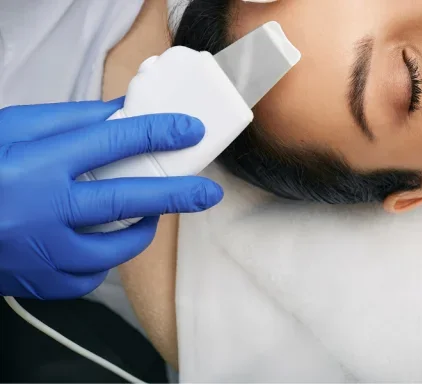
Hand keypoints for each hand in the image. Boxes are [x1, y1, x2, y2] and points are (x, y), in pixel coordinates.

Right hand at [0, 99, 223, 298]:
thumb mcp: (14, 130)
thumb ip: (71, 123)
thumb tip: (125, 115)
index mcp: (32, 165)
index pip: (110, 143)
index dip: (157, 133)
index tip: (190, 130)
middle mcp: (37, 212)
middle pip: (124, 203)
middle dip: (175, 195)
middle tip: (206, 192)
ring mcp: (37, 254)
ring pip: (111, 252)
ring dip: (138, 233)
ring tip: (149, 216)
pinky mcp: (36, 283)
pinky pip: (86, 280)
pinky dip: (99, 263)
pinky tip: (97, 245)